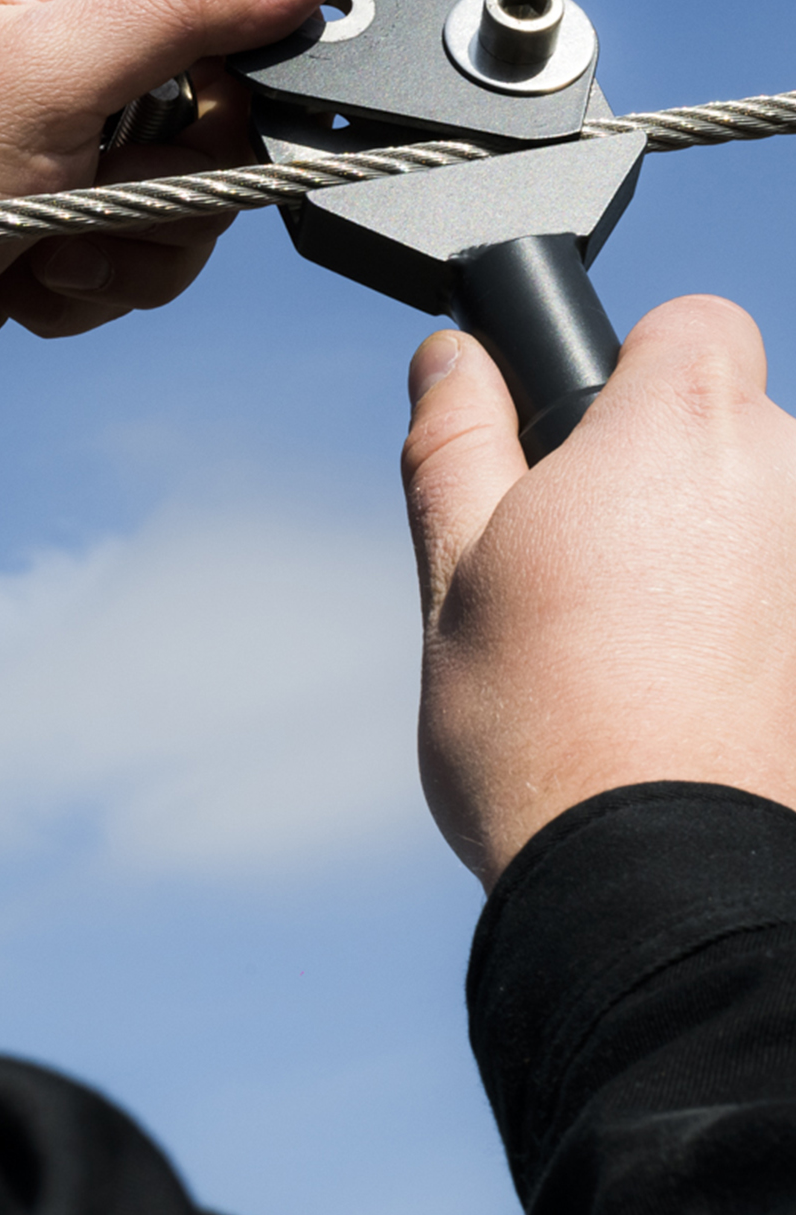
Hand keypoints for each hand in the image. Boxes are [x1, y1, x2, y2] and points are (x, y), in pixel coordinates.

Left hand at [0, 0, 344, 594]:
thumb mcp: (39, 79)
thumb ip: (182, 7)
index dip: (259, 48)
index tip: (225, 119)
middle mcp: (67, 30)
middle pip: (230, 94)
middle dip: (178, 175)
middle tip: (103, 196)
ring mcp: (66, 130)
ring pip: (200, 188)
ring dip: (137, 244)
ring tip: (43, 249)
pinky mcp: (62, 215)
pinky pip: (152, 250)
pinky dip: (100, 282)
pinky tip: (24, 284)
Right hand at [402, 295, 795, 887]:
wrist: (659, 890)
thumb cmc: (543, 727)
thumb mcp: (455, 567)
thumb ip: (457, 439)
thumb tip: (452, 357)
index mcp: (680, 428)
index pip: (692, 324)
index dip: (631, 374)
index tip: (585, 451)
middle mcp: (791, 477)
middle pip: (738, 428)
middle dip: (674, 475)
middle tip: (592, 573)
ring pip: (773, 523)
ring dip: (726, 560)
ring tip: (647, 659)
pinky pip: (789, 604)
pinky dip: (764, 633)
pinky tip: (707, 707)